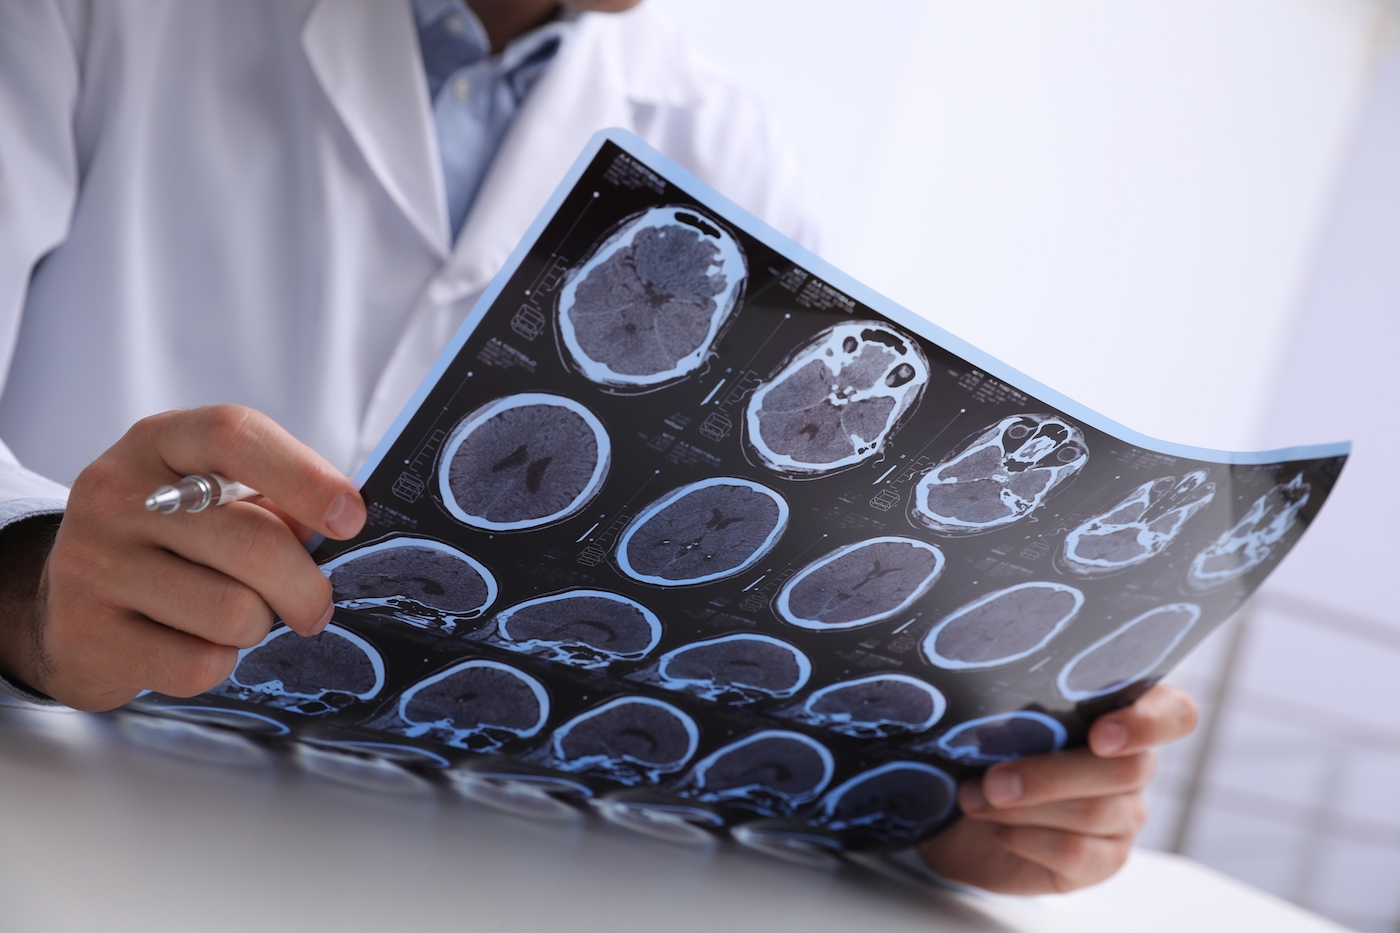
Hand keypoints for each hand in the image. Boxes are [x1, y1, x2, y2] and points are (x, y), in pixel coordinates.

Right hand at [0, 405, 364, 710]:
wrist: (68, 607)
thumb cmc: (172, 545)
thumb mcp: (217, 501)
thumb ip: (279, 502)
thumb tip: (346, 522)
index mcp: (158, 442)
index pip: (234, 435)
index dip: (305, 476)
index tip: (352, 518)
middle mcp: (114, 493)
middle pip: (252, 541)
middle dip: (305, 586)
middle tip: (313, 605)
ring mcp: (91, 562)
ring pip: (232, 612)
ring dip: (257, 627)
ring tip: (235, 618)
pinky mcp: (85, 633)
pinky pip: (198, 664)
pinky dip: (217, 663)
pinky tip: (193, 644)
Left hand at [918, 684, 1197, 893]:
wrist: (963, 816)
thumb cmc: (987, 751)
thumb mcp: (998, 718)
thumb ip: (1020, 704)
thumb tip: (994, 697)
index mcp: (1122, 714)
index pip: (1174, 714)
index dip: (1147, 724)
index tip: (1100, 736)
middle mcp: (1135, 766)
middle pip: (1127, 770)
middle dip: (1050, 775)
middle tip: (993, 781)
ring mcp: (1124, 817)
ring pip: (1094, 812)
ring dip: (1024, 807)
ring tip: (974, 798)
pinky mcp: (1104, 861)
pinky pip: (1077, 853)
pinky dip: (1026, 838)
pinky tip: (995, 826)